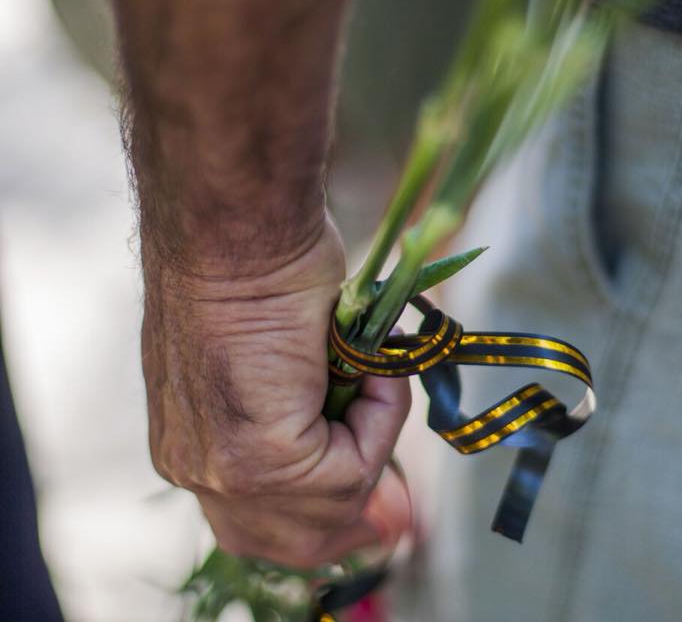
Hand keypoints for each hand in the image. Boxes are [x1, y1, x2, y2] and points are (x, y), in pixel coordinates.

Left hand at [141, 216, 411, 567]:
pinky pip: (352, 466)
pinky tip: (367, 360)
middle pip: (295, 541)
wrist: (238, 227)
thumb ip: (309, 423)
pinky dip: (380, 414)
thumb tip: (373, 475)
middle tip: (400, 510)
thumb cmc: (260, 269)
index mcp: (194, 448)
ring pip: (333, 503)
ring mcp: (224, 470)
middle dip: (355, 518)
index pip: (260, 527)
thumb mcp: (283, 368)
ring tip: (373, 371)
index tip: (380, 517)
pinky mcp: (260, 456)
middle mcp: (196, 470)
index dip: (328, 523)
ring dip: (373, 439)